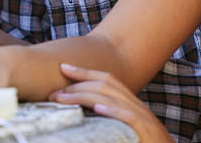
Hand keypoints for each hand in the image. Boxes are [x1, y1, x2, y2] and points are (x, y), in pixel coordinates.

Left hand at [50, 64, 170, 142]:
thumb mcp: (126, 128)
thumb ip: (110, 118)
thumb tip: (88, 110)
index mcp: (131, 104)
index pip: (107, 79)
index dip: (85, 72)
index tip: (63, 67)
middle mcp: (137, 106)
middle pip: (106, 85)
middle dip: (77, 85)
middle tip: (53, 92)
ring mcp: (143, 118)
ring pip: (112, 98)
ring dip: (85, 96)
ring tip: (63, 98)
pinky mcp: (147, 132)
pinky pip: (130, 118)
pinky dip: (114, 111)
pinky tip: (98, 109)